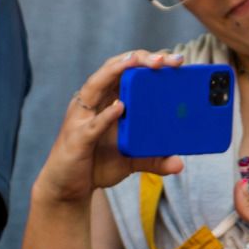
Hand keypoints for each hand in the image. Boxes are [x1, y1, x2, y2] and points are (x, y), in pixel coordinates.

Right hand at [32, 50, 185, 205]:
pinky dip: (106, 114)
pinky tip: (120, 106)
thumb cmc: (97, 165)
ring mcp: (82, 117)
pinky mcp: (78, 137)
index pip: (126, 70)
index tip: (177, 61)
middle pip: (113, 69)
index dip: (149, 60)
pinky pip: (93, 123)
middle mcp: (93, 102)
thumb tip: (179, 164)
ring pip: (97, 84)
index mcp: (106, 99)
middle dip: (138, 59)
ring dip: (117, 71)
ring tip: (137, 63)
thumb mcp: (132, 160)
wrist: (69, 189)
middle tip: (165, 59)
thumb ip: (155, 159)